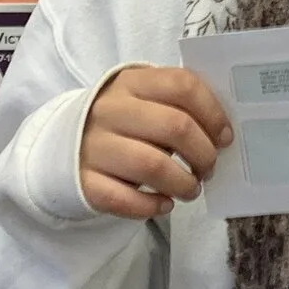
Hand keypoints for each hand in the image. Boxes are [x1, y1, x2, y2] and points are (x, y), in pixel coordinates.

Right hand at [81, 67, 231, 220]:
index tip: (224, 137)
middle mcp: (109, 110)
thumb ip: (178, 106)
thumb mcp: (143, 99)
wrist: (64, 143)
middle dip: (204, 154)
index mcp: (130, 82)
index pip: (182, 86)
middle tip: (208, 169)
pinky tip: (164, 204)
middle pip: (175, 127)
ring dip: (183, 183)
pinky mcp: (84, 181)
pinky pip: (124, 199)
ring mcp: (93, 146)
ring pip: (152, 165)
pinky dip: (152, 206)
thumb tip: (221, 134)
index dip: (213, 113)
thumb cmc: (122, 122)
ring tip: (190, 189)